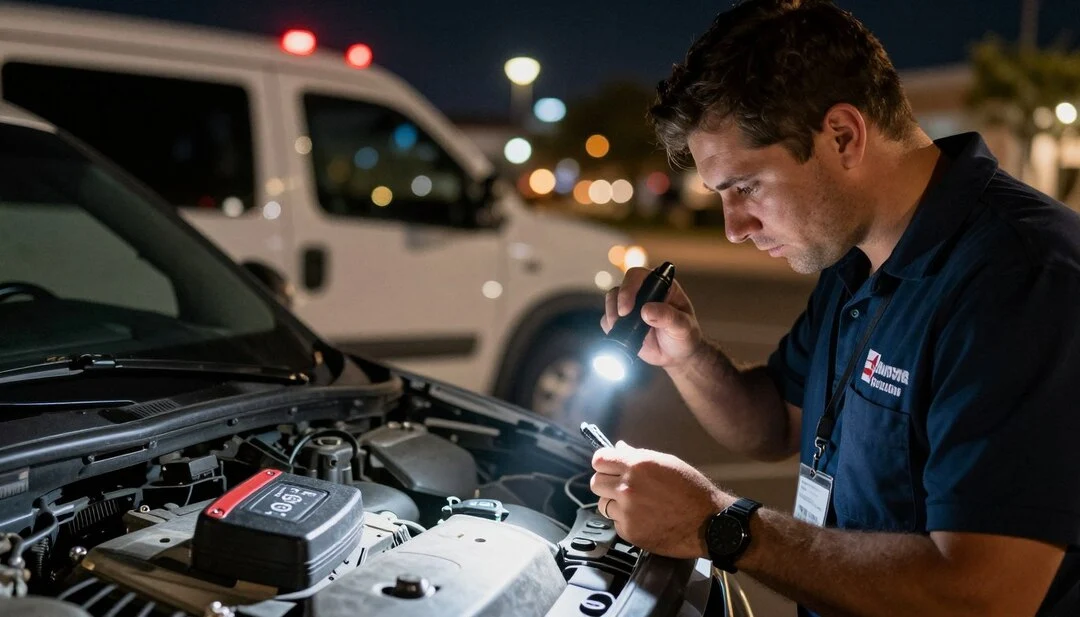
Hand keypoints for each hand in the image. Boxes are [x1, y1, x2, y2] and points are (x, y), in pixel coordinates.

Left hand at [590, 441, 731, 558]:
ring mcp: (627, 511)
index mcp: (637, 465)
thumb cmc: (692, 490)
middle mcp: (627, 487)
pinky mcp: (629, 532)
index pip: (599, 460)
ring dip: (614, 504)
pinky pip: (616, 522)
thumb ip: (639, 456)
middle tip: (619, 487)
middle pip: (595, 483)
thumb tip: (619, 449)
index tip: (607, 467)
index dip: (603, 463)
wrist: (708, 523)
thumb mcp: (667, 463)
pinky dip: (625, 521)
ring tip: (634, 505)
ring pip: (603, 505)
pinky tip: (644, 519)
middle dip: (606, 483)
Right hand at [601, 267, 703, 368]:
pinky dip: (610, 328)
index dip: (629, 288)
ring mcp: (631, 306)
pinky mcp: (622, 322)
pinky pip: (607, 320)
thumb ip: (668, 316)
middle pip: (620, 288)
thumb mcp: (683, 326)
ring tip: (625, 331)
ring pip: (611, 302)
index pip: (638, 276)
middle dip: (617, 303)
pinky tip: (624, 337)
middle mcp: (643, 292)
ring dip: (612, 316)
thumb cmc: (685, 336)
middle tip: (622, 319)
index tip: (628, 308)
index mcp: (660, 285)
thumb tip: (646, 310)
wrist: (678, 356)